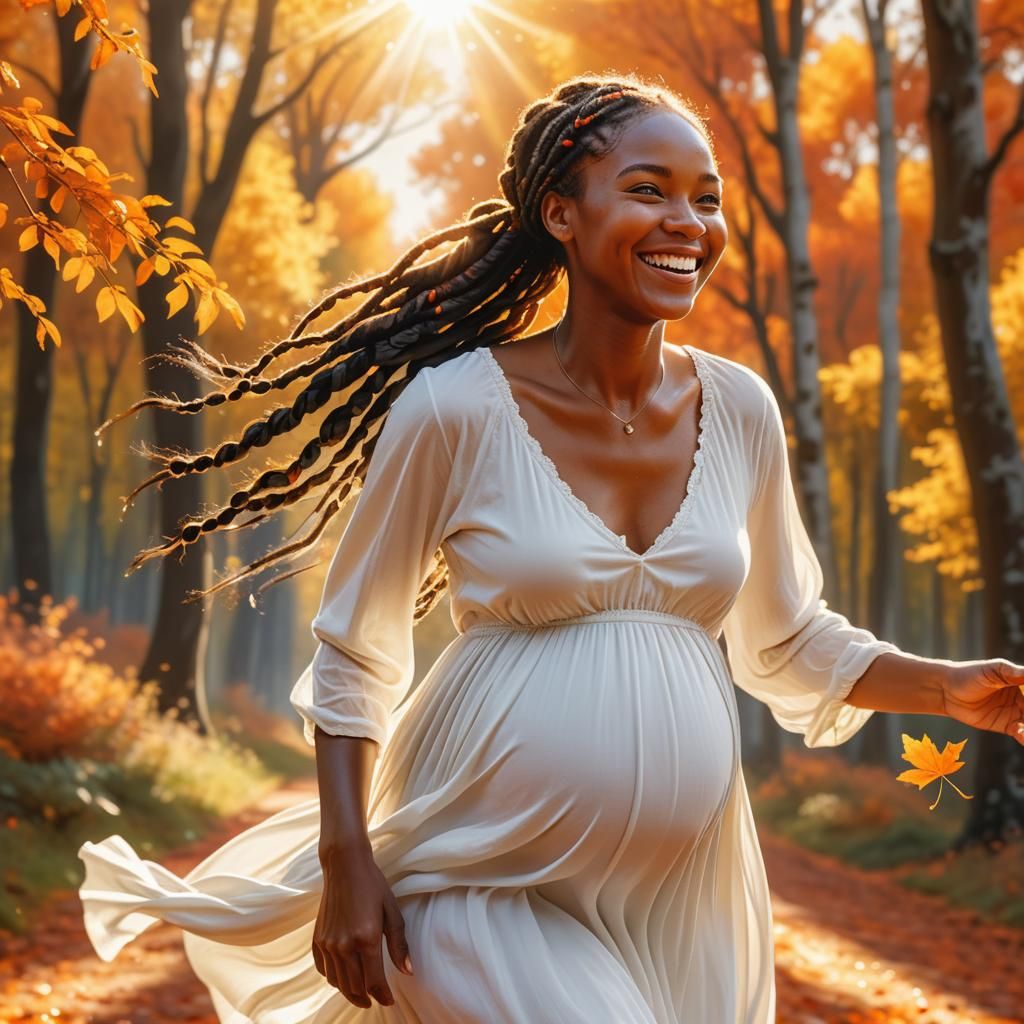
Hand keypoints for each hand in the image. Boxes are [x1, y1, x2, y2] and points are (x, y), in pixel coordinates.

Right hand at [313, 840, 413, 1008]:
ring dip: (350, 991)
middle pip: (355, 987)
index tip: (389, 1000)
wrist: (345, 865)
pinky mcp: (317, 939)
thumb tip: (408, 972)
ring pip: (338, 982)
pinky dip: (334, 979)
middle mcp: (344, 945)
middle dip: (367, 997)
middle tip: (377, 997)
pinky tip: (344, 976)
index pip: (374, 982)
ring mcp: (328, 943)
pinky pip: (324, 970)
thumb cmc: (373, 885)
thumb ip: (399, 944)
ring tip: (361, 992)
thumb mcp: (392, 912)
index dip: (383, 996)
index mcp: (366, 939)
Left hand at [940, 658, 1023, 743]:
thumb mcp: (990, 671)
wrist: (946, 690)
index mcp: (1021, 681)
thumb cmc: (968, 675)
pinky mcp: (1007, 726)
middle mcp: (1023, 698)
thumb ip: (1009, 672)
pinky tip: (1020, 735)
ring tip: (1023, 728)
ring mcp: (1016, 712)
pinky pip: (1022, 733)